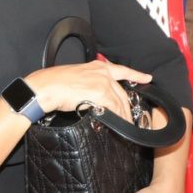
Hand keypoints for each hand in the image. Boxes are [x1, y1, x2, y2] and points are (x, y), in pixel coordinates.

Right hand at [23, 61, 151, 120]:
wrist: (45, 87)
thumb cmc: (54, 83)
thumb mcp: (76, 77)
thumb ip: (89, 83)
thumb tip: (93, 96)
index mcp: (97, 66)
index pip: (122, 70)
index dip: (136, 74)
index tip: (147, 77)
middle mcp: (102, 72)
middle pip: (122, 93)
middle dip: (128, 108)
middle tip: (131, 118)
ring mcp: (103, 82)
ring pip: (120, 102)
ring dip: (124, 116)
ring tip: (125, 126)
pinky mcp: (100, 93)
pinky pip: (114, 108)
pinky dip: (117, 117)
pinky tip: (117, 124)